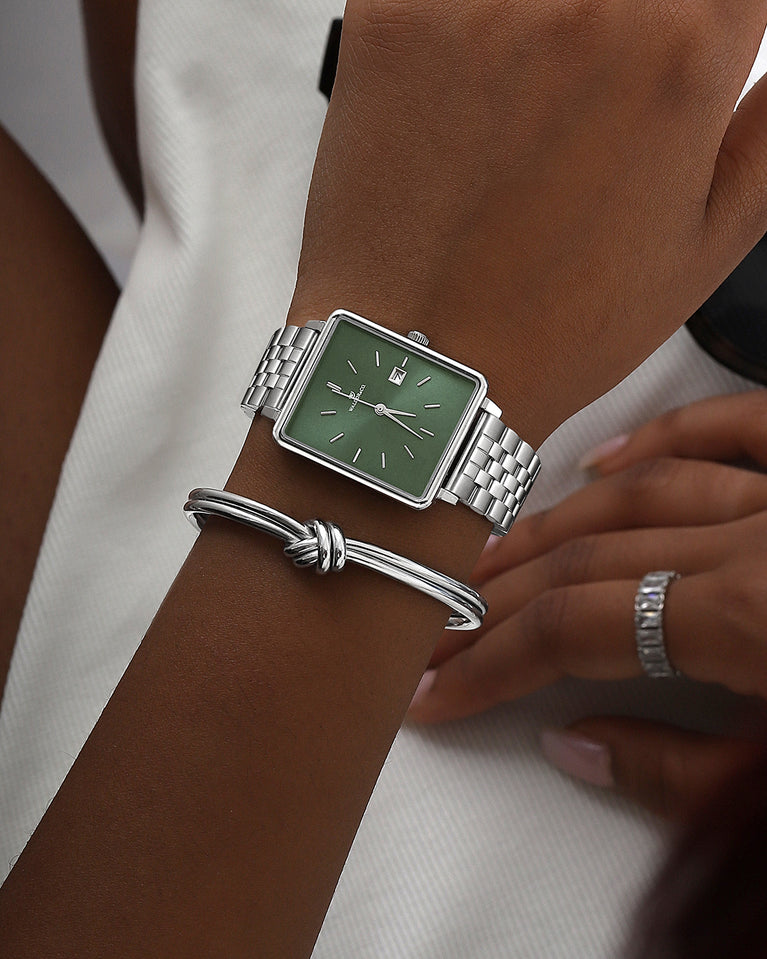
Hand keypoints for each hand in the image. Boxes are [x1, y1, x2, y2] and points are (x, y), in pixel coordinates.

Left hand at [291, 0, 766, 445]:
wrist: (421, 360)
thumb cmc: (551, 325)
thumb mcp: (710, 240)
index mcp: (681, 50)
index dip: (706, 20)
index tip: (673, 56)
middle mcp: (584, 7)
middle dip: (626, 30)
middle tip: (592, 105)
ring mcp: (477, 3)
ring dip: (545, 28)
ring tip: (527, 110)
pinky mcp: (392, 16)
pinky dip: (466, 24)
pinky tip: (469, 97)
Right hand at [408, 391, 766, 819]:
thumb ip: (681, 776)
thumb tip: (575, 747)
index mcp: (750, 617)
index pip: (575, 630)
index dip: (492, 663)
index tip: (436, 690)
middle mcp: (758, 538)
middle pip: (587, 560)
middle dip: (498, 603)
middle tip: (435, 633)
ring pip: (638, 491)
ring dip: (553, 527)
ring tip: (488, 561)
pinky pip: (735, 425)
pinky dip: (664, 433)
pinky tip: (603, 456)